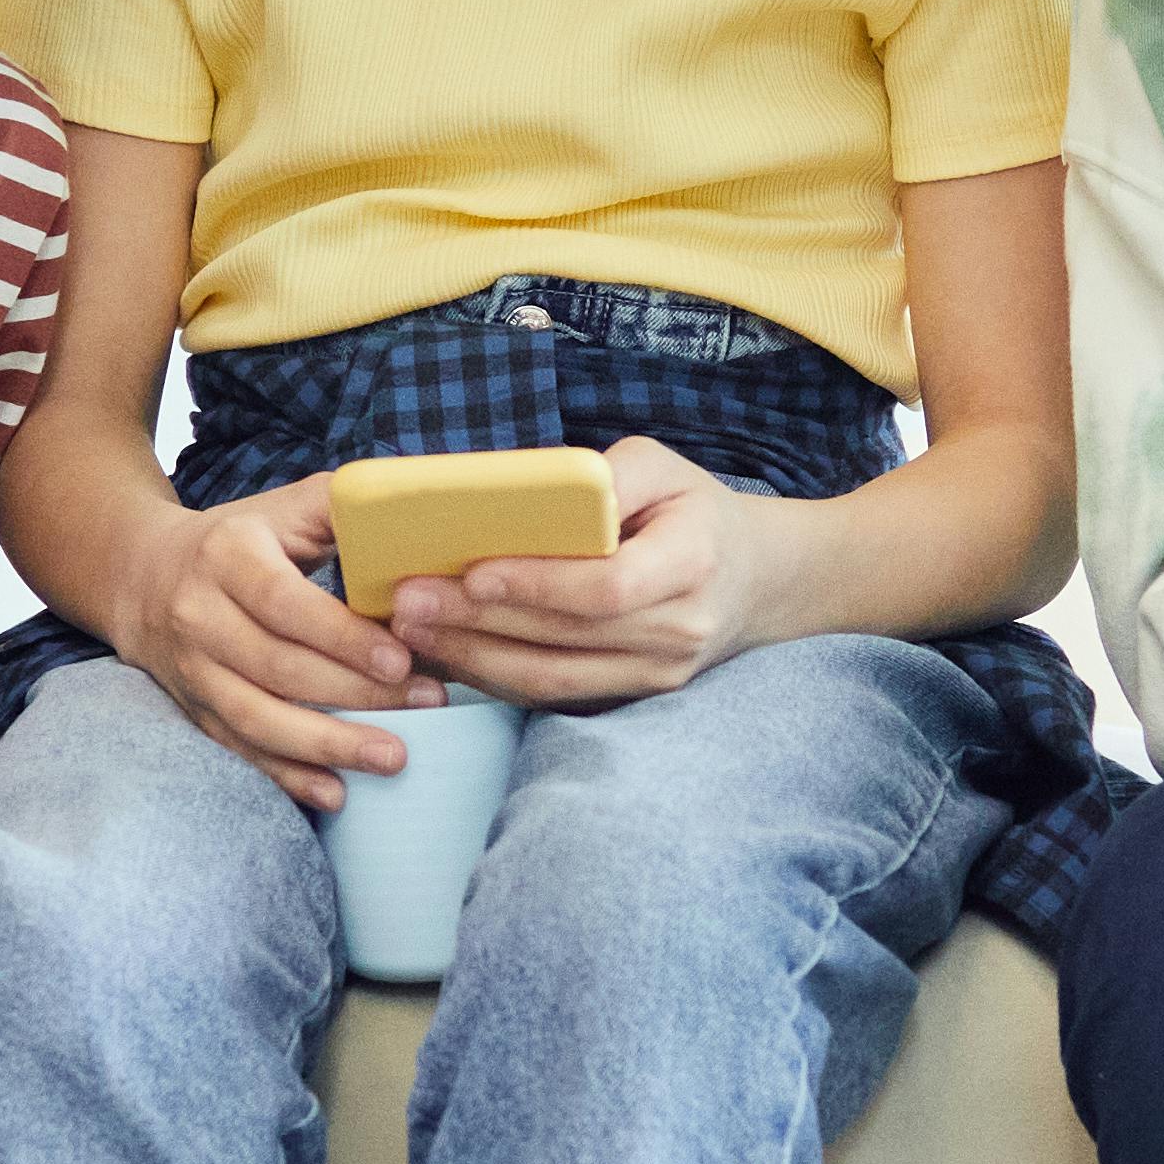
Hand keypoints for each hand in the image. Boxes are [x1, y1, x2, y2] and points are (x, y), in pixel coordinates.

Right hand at [127, 476, 429, 807]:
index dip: (343, 637)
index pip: (286, 603)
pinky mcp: (194, 709)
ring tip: (393, 758)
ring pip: (258, 717)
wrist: (145, 577)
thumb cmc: (244, 539)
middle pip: (278, 666)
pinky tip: (336, 794)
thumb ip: (344, 507)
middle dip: (357, 693)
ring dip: (328, 745)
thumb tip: (414, 519)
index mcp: (227, 555)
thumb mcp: (285, 507)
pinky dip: (288, 777)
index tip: (402, 660)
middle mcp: (199, 615)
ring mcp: (193, 669)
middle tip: (427, 703)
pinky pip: (241, 749)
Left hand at [398, 439, 757, 710]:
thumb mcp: (663, 467)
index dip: (537, 585)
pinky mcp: (633, 695)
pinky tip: (449, 653)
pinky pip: (555, 696)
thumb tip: (525, 494)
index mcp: (691, 564)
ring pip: (553, 680)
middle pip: (565, 639)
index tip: (474, 572)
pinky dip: (496, 677)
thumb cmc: (694, 511)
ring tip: (413, 631)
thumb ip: (602, 476)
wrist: (758, 581)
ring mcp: (657, 675)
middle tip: (406, 602)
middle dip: (478, 622)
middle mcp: (678, 632)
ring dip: (474, 658)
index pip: (607, 589)